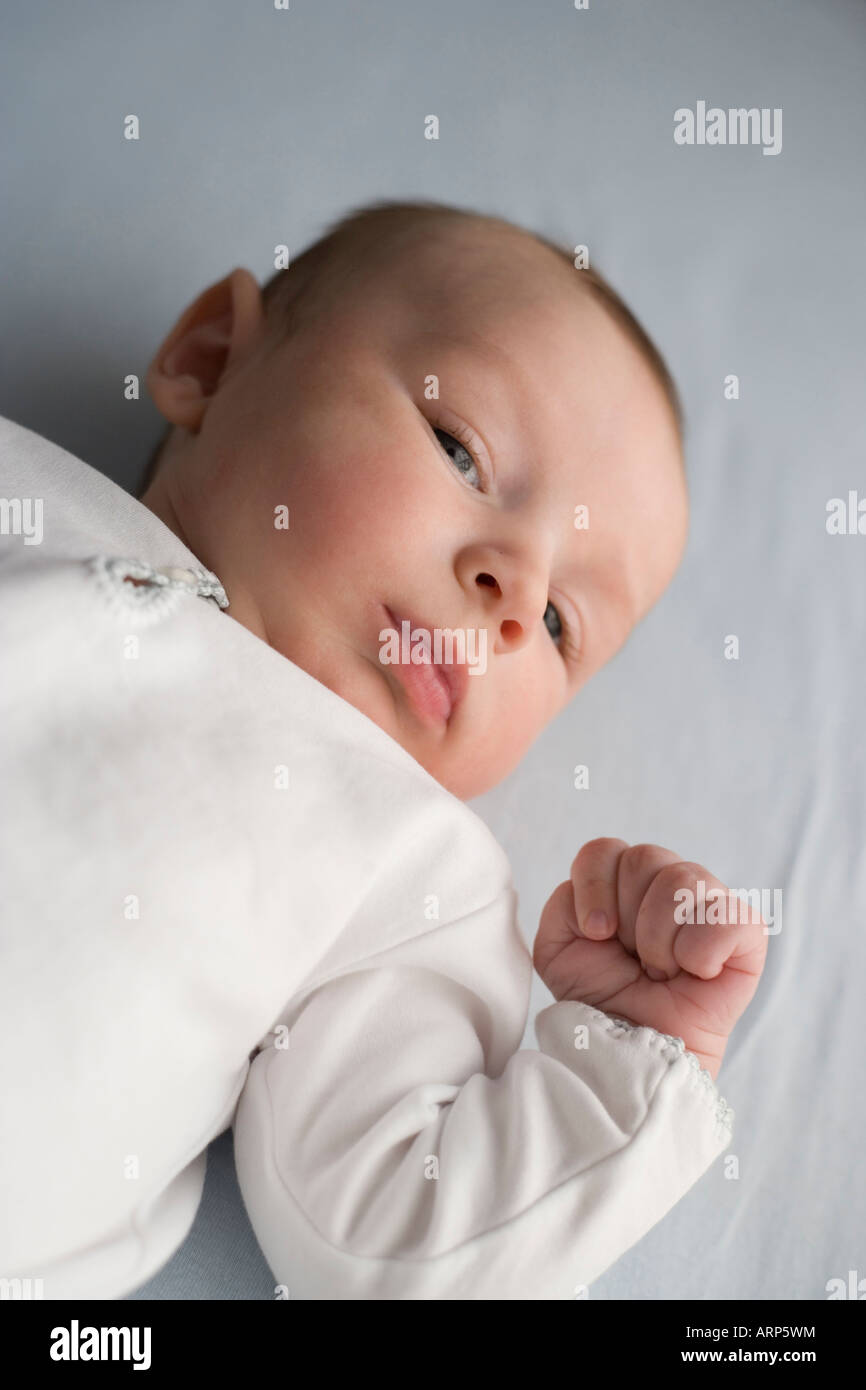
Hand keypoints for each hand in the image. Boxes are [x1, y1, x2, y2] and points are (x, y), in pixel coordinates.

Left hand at [532, 839, 768, 1080]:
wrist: (633, 1049)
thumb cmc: (602, 998)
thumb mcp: (558, 947)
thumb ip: (564, 902)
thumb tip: (608, 902)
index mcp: (624, 880)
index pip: (605, 850)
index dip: (593, 889)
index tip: (596, 934)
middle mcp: (668, 883)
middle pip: (644, 858)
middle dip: (629, 919)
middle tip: (634, 959)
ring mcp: (709, 904)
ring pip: (682, 880)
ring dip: (659, 939)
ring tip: (661, 970)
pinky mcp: (746, 933)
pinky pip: (726, 915)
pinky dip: (701, 952)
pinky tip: (695, 973)